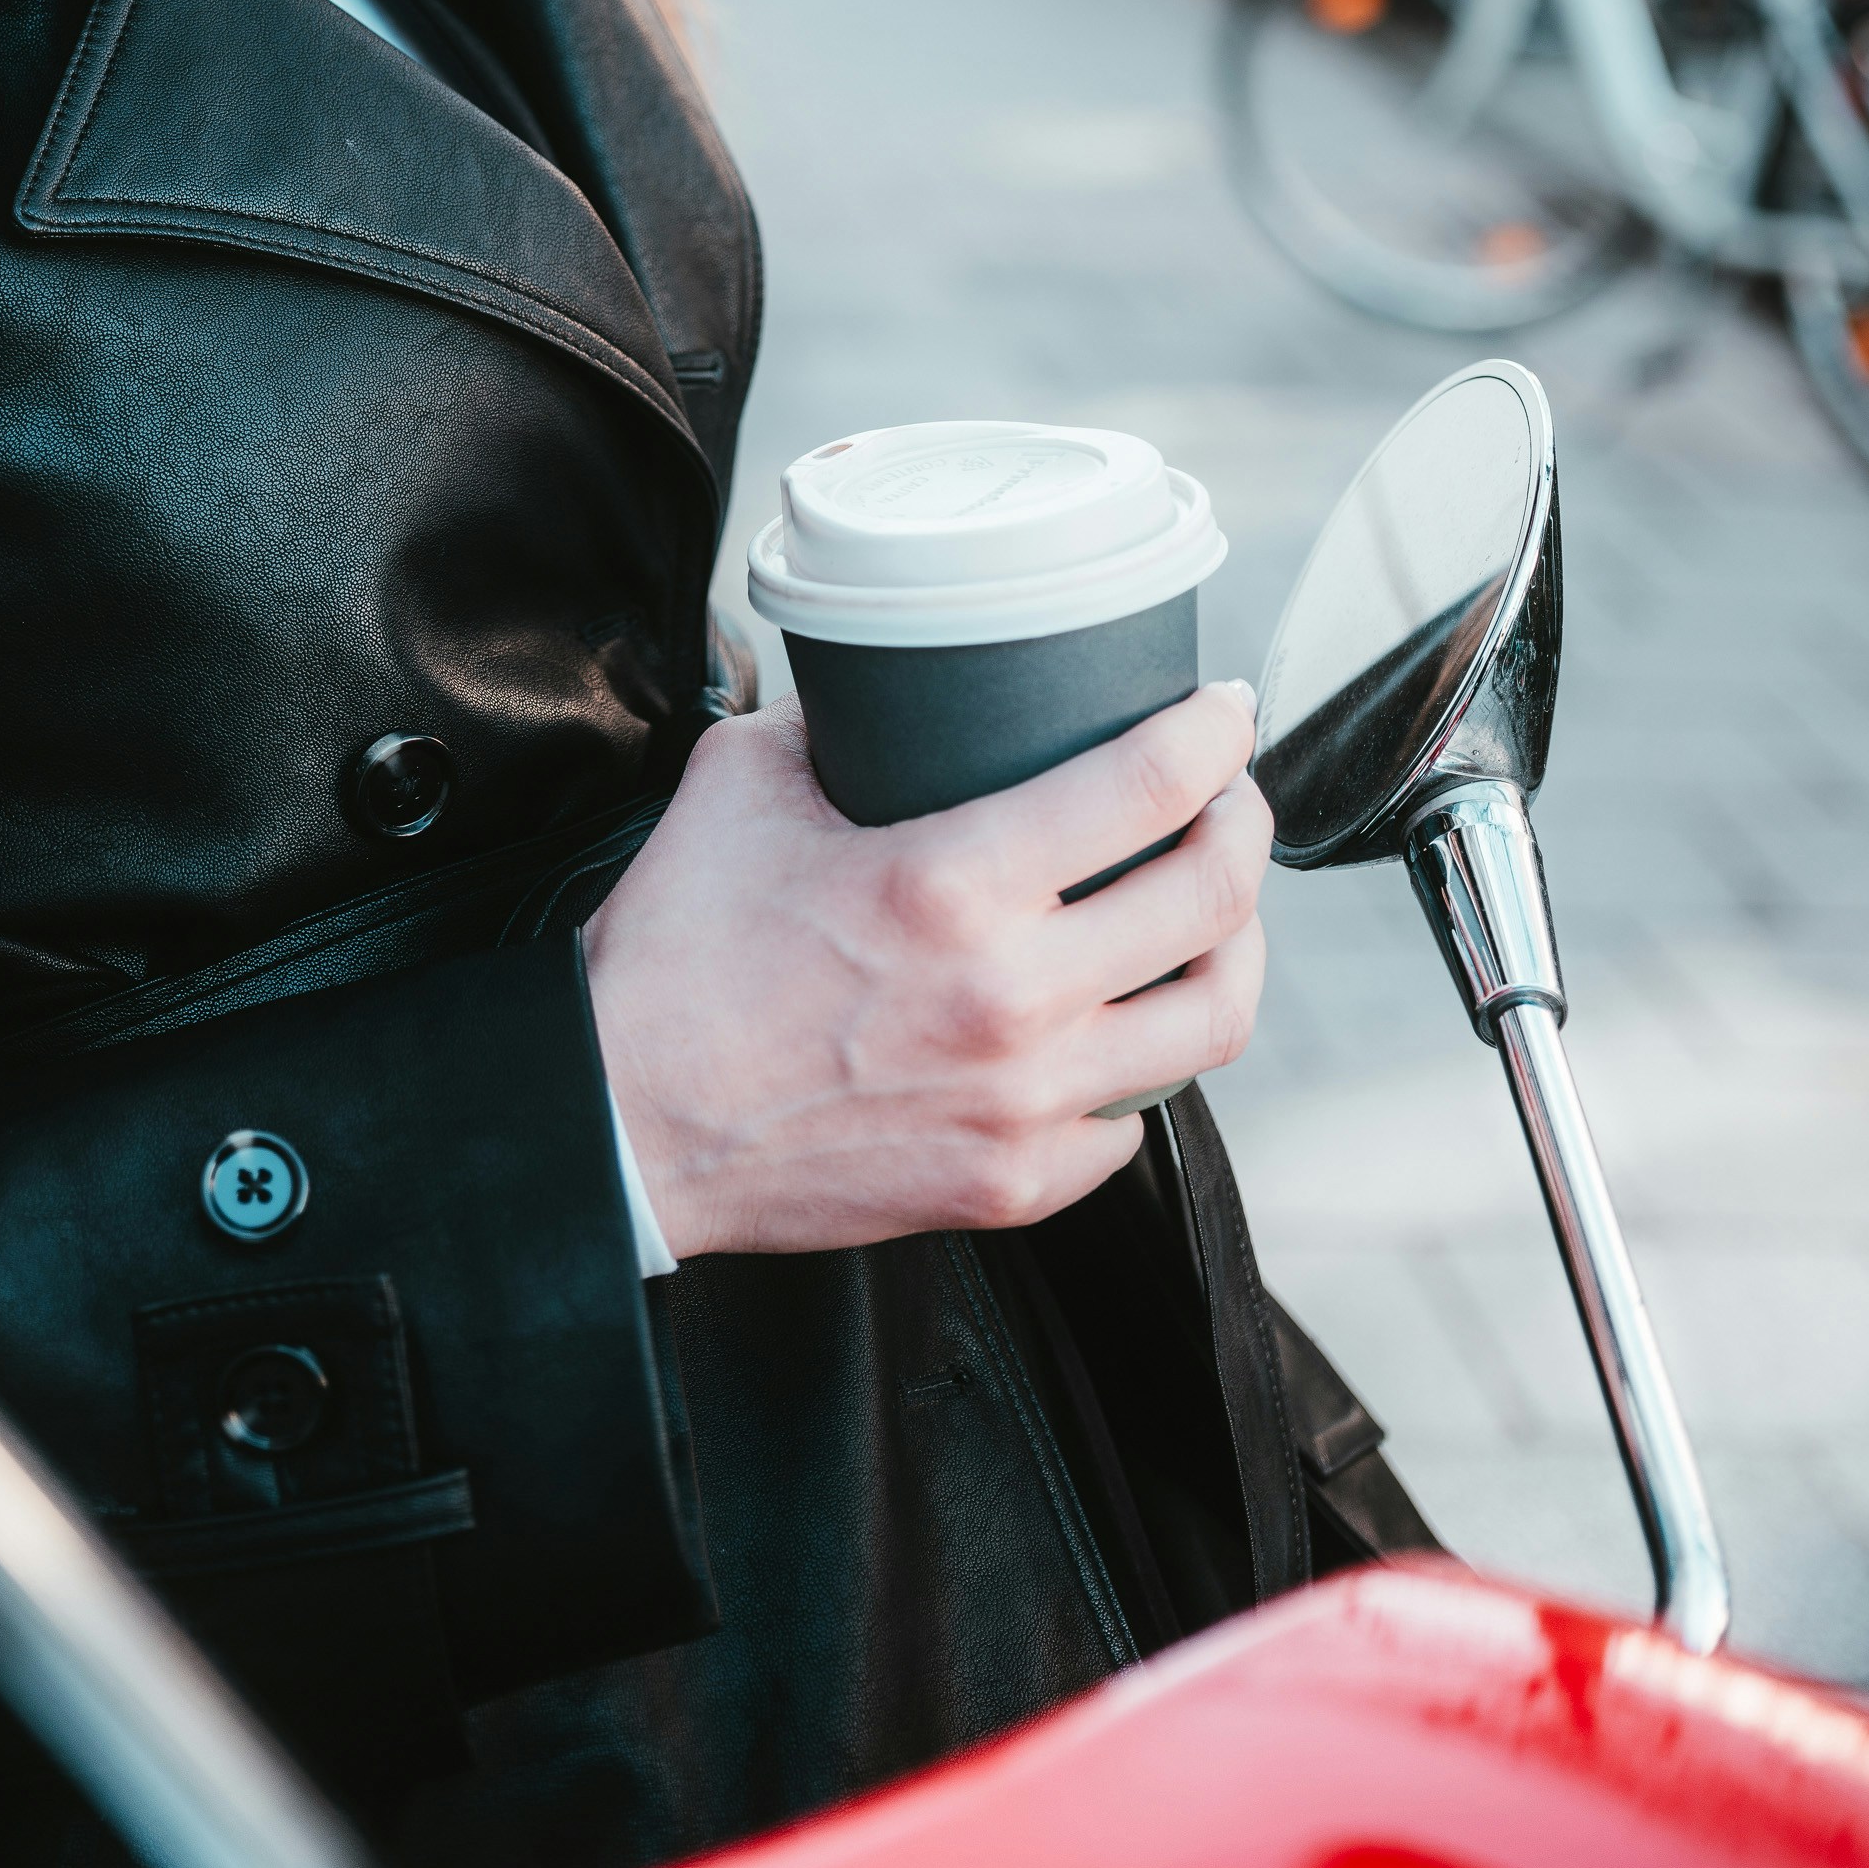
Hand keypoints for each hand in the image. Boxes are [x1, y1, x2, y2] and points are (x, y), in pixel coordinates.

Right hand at [579, 682, 1269, 1261]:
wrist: (624, 1119)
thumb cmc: (674, 956)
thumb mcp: (743, 784)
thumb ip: (828, 720)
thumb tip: (885, 683)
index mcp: (953, 883)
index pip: (1149, 784)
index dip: (1215, 731)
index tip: (1224, 709)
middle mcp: (1012, 997)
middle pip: (1214, 898)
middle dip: (1245, 824)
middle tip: (1228, 794)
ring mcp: (1025, 1103)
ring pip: (1214, 1020)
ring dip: (1235, 948)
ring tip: (1213, 911)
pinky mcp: (1015, 1184)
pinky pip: (1136, 1119)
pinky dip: (1146, 1060)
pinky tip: (1122, 1020)